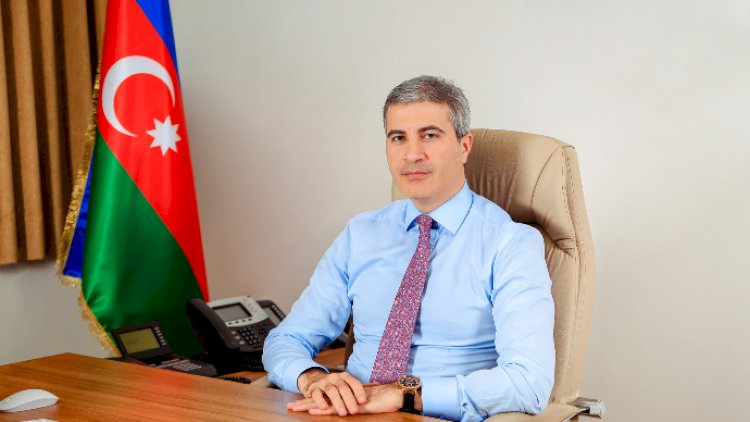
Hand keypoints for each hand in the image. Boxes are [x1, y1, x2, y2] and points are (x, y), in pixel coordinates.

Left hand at [288, 382, 403, 415]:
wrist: (396, 394)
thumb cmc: (385, 399)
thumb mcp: (367, 402)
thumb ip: (357, 402)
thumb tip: (352, 406)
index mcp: (345, 396)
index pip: (326, 399)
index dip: (313, 401)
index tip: (299, 403)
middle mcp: (345, 397)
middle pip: (321, 400)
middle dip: (305, 403)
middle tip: (290, 406)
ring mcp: (349, 400)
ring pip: (326, 403)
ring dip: (310, 406)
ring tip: (295, 408)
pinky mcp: (354, 405)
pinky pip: (338, 408)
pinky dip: (326, 409)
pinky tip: (315, 410)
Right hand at [292, 370, 367, 415]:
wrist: (312, 379)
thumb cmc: (334, 384)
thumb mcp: (346, 383)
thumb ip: (358, 386)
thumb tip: (378, 384)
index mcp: (344, 376)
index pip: (353, 382)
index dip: (359, 391)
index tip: (363, 401)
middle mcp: (334, 378)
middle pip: (343, 387)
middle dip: (349, 399)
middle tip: (354, 410)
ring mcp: (323, 382)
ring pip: (331, 391)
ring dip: (337, 402)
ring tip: (343, 413)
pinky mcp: (313, 389)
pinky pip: (317, 394)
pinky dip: (320, 401)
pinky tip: (324, 407)